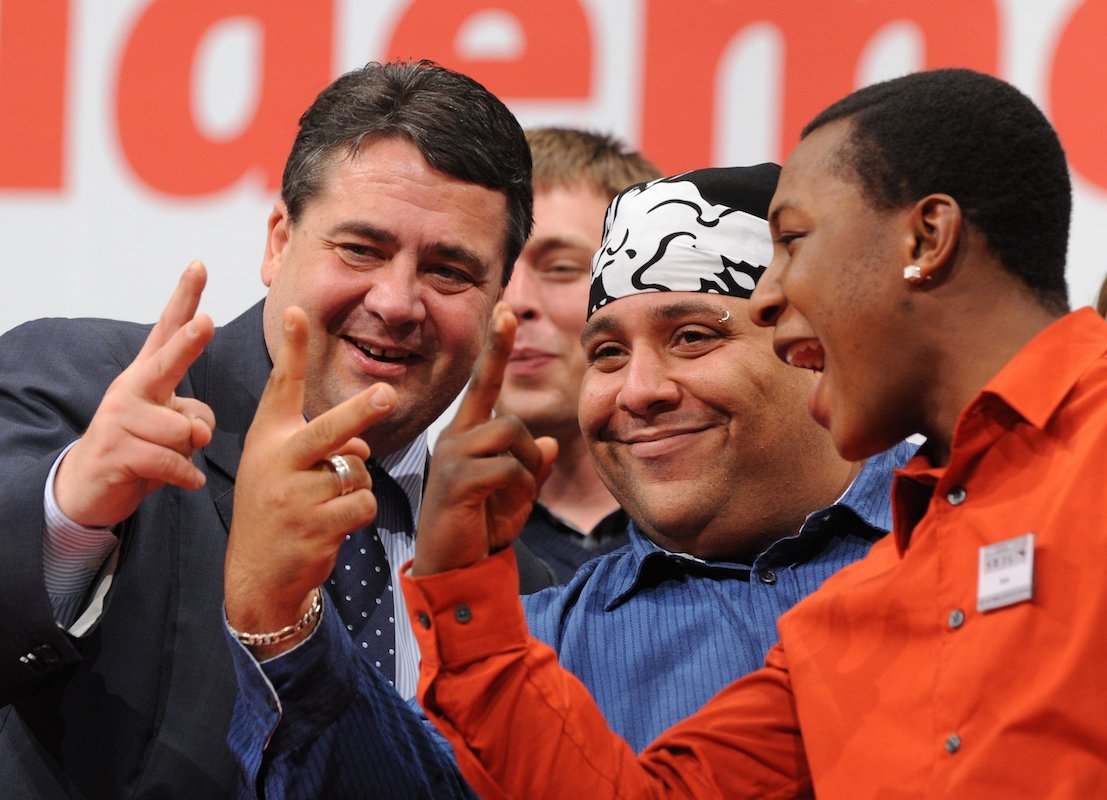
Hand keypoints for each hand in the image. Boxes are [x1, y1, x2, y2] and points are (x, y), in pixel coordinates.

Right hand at [54, 261, 216, 527]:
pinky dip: (186, 477)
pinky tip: (185, 481)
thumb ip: (194, 418)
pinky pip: (171, 463)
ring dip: (189, 451)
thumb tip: (198, 431)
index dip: (185, 297)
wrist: (89, 487)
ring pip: (183, 432)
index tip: (200, 264)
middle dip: (189, 344)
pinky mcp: (116, 453)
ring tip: (168, 458)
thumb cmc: (142, 447)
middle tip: (207, 323)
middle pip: (166, 364)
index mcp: (146, 375)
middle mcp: (131, 389)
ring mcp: (119, 420)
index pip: (166, 328)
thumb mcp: (173, 428)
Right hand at [224, 306, 396, 653]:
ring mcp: (295, 496)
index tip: (296, 311)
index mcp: (267, 438)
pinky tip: (334, 525)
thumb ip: (319, 445)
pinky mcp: (314, 527)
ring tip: (328, 504)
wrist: (256, 575)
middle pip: (331, 429)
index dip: (291, 348)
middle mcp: (277, 461)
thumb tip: (361, 446)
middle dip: (363, 411)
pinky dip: (359, 511)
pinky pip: (362, 503)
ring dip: (355, 485)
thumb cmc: (277, 510)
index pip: (281, 386)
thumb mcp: (281, 468)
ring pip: (357, 472)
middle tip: (389, 393)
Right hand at [412, 303, 557, 576]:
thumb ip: (531, 468)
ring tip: (506, 502)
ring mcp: (452, 455)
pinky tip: (500, 510)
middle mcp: (455, 438)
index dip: (497, 348)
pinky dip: (520, 491)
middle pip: (512, 421)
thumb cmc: (479, 530)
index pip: (484, 383)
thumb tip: (549, 445)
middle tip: (516, 494)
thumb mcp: (515, 497)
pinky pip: (510, 468)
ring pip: (513, 438)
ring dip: (524, 473)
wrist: (453, 569)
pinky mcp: (457, 478)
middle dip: (528, 458)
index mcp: (466, 435)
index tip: (506, 311)